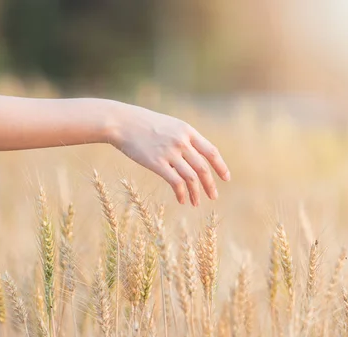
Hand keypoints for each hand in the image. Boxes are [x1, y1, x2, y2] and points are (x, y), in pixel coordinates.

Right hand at [107, 102, 230, 205]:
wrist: (122, 122)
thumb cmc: (144, 124)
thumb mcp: (169, 125)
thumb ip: (183, 138)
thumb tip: (194, 156)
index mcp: (187, 131)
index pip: (211, 151)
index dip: (220, 166)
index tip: (226, 178)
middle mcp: (181, 142)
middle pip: (203, 167)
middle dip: (210, 184)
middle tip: (214, 196)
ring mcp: (169, 152)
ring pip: (191, 177)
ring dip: (196, 192)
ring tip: (196, 202)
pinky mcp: (157, 163)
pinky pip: (175, 182)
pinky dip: (181, 193)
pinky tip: (181, 200)